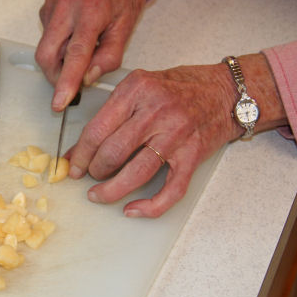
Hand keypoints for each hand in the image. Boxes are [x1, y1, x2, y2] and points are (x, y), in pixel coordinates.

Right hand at [35, 0, 152, 110]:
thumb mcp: (126, 28)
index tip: (60, 101)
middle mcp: (67, 5)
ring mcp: (53, 4)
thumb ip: (109, 57)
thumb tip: (88, 78)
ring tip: (81, 49)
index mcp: (91, 11)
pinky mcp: (46, 6)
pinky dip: (58, 44)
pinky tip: (74, 35)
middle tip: (71, 81)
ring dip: (59, 59)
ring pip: (44, 48)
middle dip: (56, 75)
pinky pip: (46, 36)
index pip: (75, 55)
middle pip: (47, 54)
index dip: (66, 82)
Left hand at [66, 55, 285, 217]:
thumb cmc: (179, 88)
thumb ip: (111, 113)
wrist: (224, 91)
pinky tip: (132, 210)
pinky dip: (151, 206)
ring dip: (111, 190)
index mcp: (136, 90)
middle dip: (94, 170)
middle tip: (89, 175)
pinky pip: (171, 189)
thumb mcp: (140, 86)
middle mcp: (156, 111)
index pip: (97, 129)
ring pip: (136, 173)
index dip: (80, 153)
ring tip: (99, 194)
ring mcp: (176, 134)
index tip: (72, 165)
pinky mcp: (193, 155)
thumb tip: (77, 150)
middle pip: (113, 152)